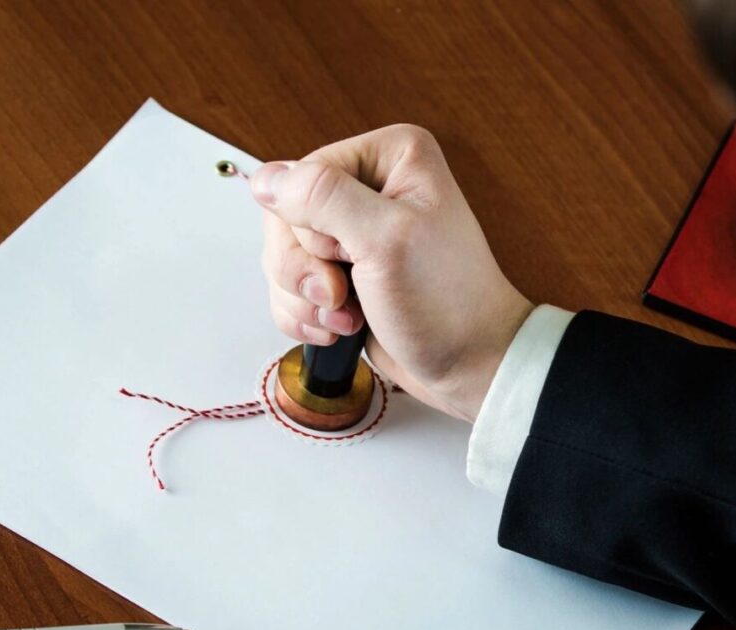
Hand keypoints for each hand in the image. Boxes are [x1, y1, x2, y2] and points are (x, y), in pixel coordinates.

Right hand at [252, 125, 534, 422]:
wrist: (469, 367)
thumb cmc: (448, 304)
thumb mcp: (386, 240)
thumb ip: (323, 198)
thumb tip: (266, 178)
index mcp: (391, 157)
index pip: (303, 175)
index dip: (312, 225)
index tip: (350, 256)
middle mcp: (370, 189)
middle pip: (285, 217)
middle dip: (304, 269)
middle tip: (341, 294)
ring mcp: (353, 236)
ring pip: (282, 257)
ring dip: (305, 299)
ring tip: (349, 317)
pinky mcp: (342, 276)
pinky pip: (290, 289)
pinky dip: (306, 316)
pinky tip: (341, 329)